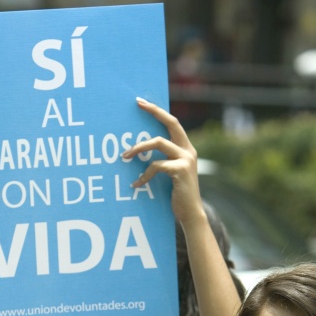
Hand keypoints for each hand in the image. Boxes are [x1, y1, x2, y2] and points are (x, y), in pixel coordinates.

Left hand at [122, 98, 203, 225]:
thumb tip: (140, 150)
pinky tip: (136, 184)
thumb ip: (163, 159)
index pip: (173, 123)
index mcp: (186, 148)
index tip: (141, 102)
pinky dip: (144, 175)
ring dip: (139, 148)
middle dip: (154, 111)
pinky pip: (156, 166)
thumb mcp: (171, 173)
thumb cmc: (177, 194)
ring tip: (124, 156)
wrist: (191, 214)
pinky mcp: (181, 170)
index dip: (158, 111)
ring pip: (158, 143)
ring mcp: (186, 159)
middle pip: (171, 123)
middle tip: (138, 104)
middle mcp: (188, 150)